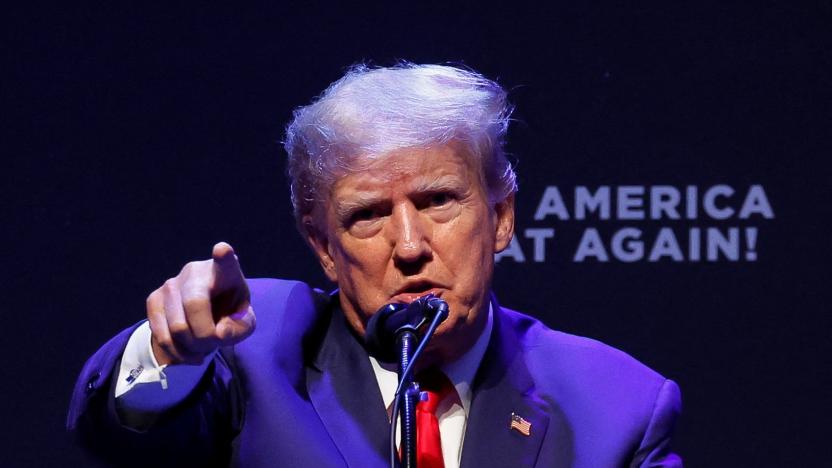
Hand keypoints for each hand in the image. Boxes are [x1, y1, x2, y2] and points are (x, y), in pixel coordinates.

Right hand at [145, 242, 255, 364]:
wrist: (205, 316)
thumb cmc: (229, 315)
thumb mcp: (244, 323)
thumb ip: (239, 328)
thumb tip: (219, 332)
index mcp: (224, 271)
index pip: (225, 261)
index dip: (223, 255)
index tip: (222, 250)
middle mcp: (195, 271)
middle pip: (195, 305)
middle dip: (205, 335)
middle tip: (214, 343)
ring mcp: (171, 283)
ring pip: (176, 326)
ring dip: (192, 348)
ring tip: (202, 348)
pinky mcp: (154, 299)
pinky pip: (160, 334)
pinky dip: (176, 352)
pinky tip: (188, 353)